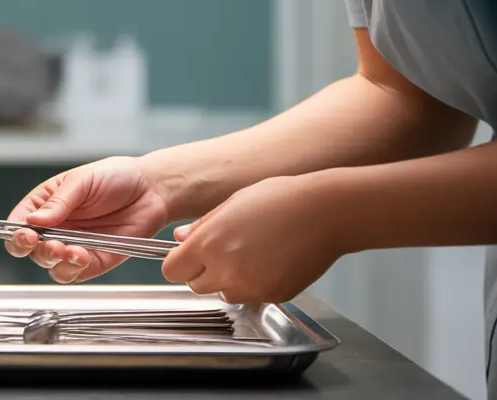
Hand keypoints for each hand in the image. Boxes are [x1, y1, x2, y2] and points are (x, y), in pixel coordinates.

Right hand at [5, 156, 170, 283]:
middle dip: (37, 250)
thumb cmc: (116, 176)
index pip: (18, 223)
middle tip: (51, 244)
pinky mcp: (95, 261)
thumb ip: (58, 202)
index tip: (26, 234)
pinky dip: (76, 269)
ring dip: (56, 262)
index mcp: (46, 204)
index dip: (16, 233)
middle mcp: (56, 228)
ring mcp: (74, 246)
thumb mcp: (82, 180)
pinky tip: (83, 256)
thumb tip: (32, 219)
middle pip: (31, 250)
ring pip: (51, 266)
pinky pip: (77, 273)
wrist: (152, 190)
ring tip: (70, 250)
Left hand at [162, 174, 344, 304]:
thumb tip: (180, 238)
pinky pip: (252, 297)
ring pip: (224, 294)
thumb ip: (202, 226)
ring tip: (251, 254)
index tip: (188, 256)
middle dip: (204, 272)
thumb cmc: (279, 199)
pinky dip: (256, 285)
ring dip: (230, 281)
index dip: (179, 262)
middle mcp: (226, 270)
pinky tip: (271, 261)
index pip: (172, 270)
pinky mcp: (273, 296)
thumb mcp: (231, 204)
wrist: (324, 213)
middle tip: (224, 251)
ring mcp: (250, 287)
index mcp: (208, 244)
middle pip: (196, 286)